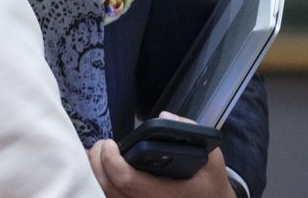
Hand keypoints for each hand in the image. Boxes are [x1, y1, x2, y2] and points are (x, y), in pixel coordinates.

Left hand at [87, 112, 232, 197]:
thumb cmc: (208, 182)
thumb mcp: (212, 157)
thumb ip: (192, 133)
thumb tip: (164, 116)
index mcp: (170, 194)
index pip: (128, 181)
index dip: (112, 161)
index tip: (110, 143)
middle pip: (110, 188)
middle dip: (98, 162)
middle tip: (101, 145)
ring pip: (107, 195)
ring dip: (96, 172)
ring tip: (96, 153)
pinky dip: (102, 182)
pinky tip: (100, 167)